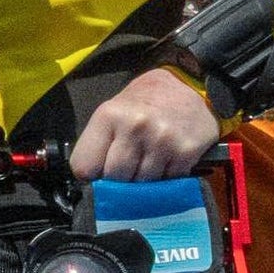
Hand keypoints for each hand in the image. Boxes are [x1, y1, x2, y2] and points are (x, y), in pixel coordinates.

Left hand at [67, 66, 218, 180]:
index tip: (98, 174)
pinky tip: (165, 163)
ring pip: (140, 186)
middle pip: (113, 179)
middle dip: (117, 182)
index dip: (90, 175)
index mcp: (109, 115)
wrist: (189, 86)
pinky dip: (163, 181)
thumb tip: (90, 184)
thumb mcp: (114, 111)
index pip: (84, 166)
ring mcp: (162, 141)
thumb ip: (99, 144)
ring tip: (146, 164)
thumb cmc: (144, 102)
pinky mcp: (185, 153)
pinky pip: (166, 184)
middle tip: (125, 170)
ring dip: (142, 184)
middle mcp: (135, 127)